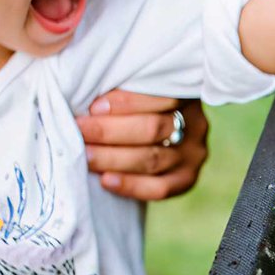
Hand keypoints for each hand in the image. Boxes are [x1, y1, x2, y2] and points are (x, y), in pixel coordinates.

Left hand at [76, 92, 209, 200]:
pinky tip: (105, 181)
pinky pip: (159, 188)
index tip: (93, 107)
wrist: (146, 141)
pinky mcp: (186, 180)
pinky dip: (131, 185)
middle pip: (153, 129)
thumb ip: (119, 87)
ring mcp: (194, 155)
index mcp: (185, 95)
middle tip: (79, 131)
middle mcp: (195, 124)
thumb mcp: (133, 90)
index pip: (162, 97)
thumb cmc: (130, 108)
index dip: (127, 102)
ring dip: (112, 158)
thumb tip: (83, 86)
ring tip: (84, 155)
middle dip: (109, 131)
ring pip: (152, 159)